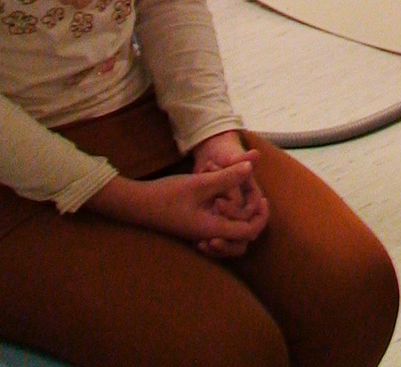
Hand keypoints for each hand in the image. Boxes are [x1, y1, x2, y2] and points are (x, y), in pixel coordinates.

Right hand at [88, 155, 269, 257]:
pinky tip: (217, 188)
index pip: (248, 232)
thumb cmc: (167, 195)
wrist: (138, 204)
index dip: (260, 216)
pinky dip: (222, 206)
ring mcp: (202, 231)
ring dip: (235, 207)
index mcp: (213, 228)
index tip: (262, 197)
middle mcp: (209, 234)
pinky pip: (218, 221)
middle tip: (247, 189)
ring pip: (230, 227)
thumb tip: (251, 167)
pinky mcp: (196, 225)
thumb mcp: (200, 183)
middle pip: (242, 234)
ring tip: (231, 185)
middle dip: (248, 212)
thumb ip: (227, 177)